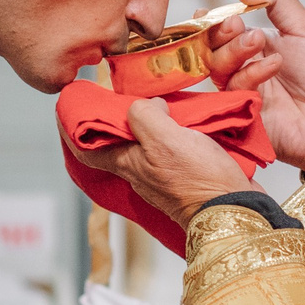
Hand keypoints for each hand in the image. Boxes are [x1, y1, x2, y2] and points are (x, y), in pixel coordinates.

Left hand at [70, 98, 248, 226]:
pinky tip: (185, 120)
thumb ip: (144, 116)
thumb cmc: (199, 180)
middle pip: (117, 143)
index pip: (86, 148)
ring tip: (158, 100)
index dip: (71, 128)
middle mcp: (142, 172)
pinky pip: (173, 149)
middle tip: (117, 94)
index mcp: (128, 164)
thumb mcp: (164, 139)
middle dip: (114, 119)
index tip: (67, 107)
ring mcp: (165, 176)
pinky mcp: (188, 175)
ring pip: (147, 144)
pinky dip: (173, 132)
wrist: (237, 210)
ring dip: (149, 123)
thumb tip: (144, 106)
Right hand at [205, 0, 304, 171]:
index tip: (219, 13)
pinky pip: (232, 88)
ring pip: (216, 67)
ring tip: (258, 42)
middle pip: (209, 47)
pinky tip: (274, 66)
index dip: (212, 20)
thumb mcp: (303, 25)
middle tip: (238, 25)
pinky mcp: (239, 113)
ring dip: (235, 50)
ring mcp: (239, 91)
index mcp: (252, 45)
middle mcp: (241, 67)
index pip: (217, 29)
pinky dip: (251, 72)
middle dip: (219, 33)